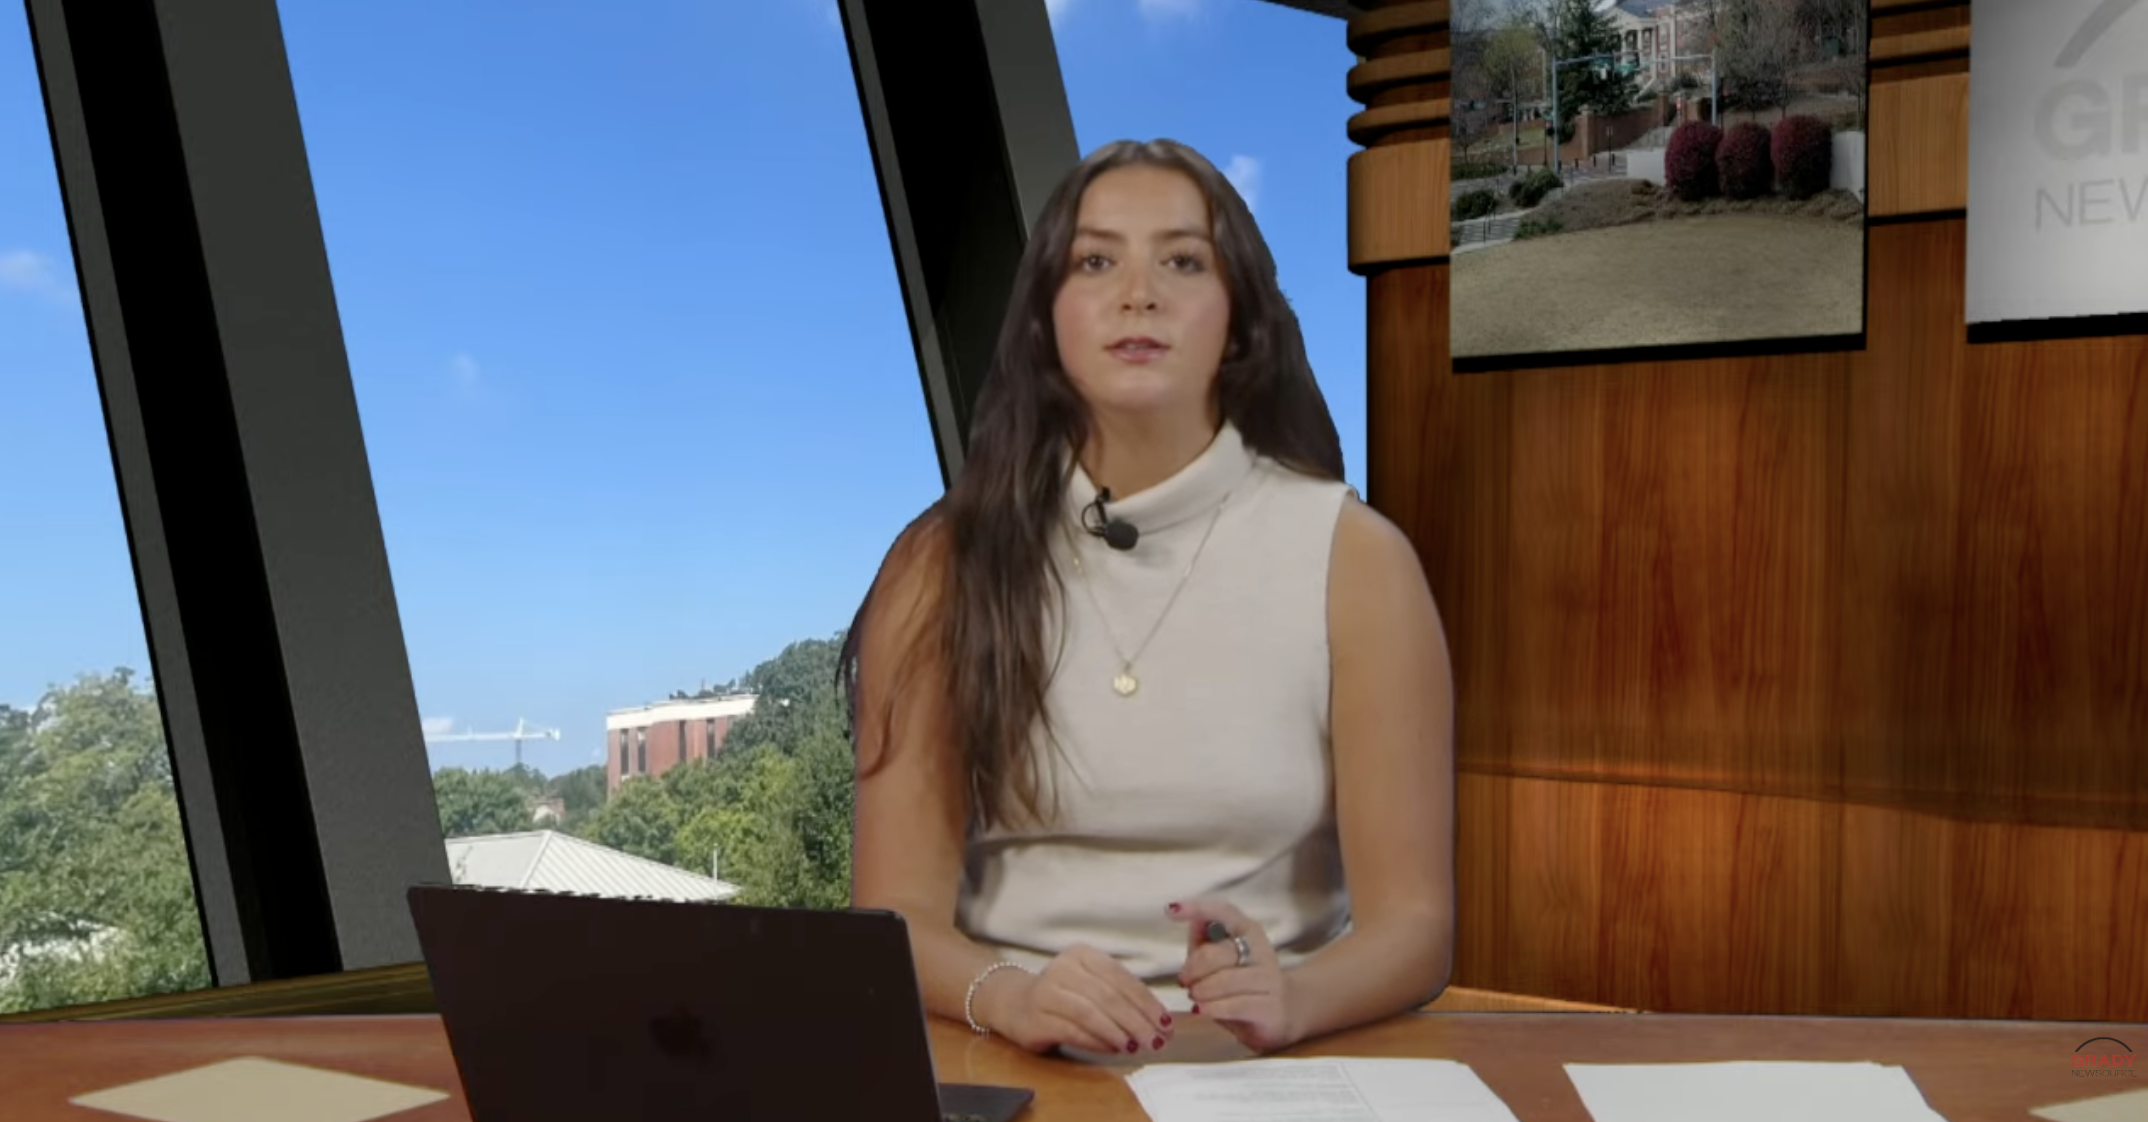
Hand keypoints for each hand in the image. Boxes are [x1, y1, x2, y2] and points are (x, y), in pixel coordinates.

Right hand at [978, 944, 1176, 1056]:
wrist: (1013, 1003)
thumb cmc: (1062, 996)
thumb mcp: (1091, 986)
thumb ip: (1121, 998)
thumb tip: (1160, 1023)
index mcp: (1083, 955)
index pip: (1122, 978)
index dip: (1147, 1002)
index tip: (1166, 1023)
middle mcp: (1063, 968)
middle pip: (1109, 996)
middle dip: (1137, 1021)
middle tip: (1156, 1041)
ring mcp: (1047, 991)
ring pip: (1091, 1012)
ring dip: (1118, 1032)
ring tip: (1137, 1047)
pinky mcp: (1036, 1017)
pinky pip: (1072, 1030)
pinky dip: (1096, 1041)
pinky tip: (1113, 1050)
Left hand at [1169, 899, 1299, 1052]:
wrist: (1285, 1011)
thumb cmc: (1244, 980)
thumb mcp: (1220, 958)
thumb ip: (1202, 939)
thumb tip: (1179, 913)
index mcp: (1248, 930)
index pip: (1224, 912)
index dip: (1197, 909)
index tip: (1172, 910)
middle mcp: (1261, 951)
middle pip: (1216, 954)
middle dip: (1193, 970)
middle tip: (1185, 982)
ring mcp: (1269, 979)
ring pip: (1225, 981)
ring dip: (1201, 991)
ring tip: (1194, 997)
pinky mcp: (1270, 1007)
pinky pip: (1235, 1005)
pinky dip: (1212, 1008)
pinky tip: (1201, 1010)